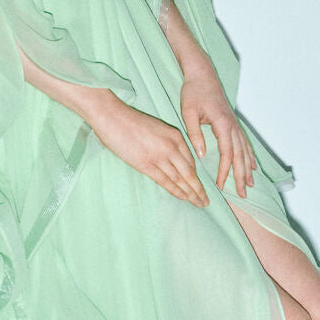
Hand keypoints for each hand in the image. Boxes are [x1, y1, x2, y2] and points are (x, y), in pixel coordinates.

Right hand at [87, 96, 208, 206]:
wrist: (113, 116)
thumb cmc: (130, 121)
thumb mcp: (156, 129)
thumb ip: (165, 143)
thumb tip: (167, 160)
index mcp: (175, 136)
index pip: (191, 161)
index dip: (197, 176)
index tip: (200, 186)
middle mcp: (171, 147)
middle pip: (190, 173)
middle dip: (199, 189)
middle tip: (206, 201)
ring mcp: (160, 156)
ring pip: (180, 179)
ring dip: (191, 194)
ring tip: (199, 204)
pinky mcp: (146, 164)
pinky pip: (166, 181)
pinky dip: (176, 191)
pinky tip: (184, 198)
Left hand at [179, 66, 256, 198]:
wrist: (202, 74)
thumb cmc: (193, 92)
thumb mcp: (188, 113)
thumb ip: (195, 134)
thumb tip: (202, 154)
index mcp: (222, 124)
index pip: (227, 153)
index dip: (225, 171)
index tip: (220, 185)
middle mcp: (232, 126)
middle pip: (240, 156)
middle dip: (241, 176)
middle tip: (242, 194)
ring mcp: (235, 124)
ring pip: (245, 150)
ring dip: (248, 169)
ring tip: (250, 184)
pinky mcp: (233, 123)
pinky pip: (244, 143)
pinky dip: (249, 156)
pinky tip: (251, 165)